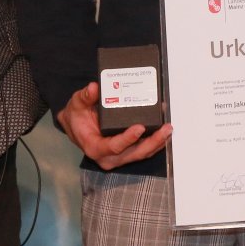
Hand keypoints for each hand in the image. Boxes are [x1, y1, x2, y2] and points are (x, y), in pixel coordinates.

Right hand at [56, 82, 171, 169]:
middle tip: (165, 128)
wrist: (75, 125)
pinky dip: (155, 141)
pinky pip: (143, 150)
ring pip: (142, 153)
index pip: (114, 147)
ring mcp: (118, 157)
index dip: (128, 139)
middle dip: (153, 142)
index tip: (140, 128)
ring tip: (168, 128)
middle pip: (134, 153)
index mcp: (94, 147)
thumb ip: (84, 97)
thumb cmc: (76, 117)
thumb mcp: (76, 104)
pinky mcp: (126, 153)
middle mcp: (108, 157)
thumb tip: (94, 88)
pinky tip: (164, 131)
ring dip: (158, 142)